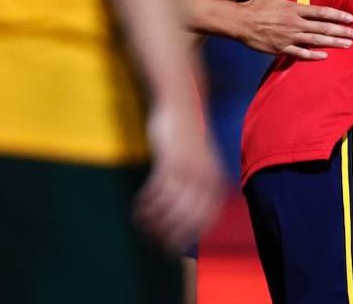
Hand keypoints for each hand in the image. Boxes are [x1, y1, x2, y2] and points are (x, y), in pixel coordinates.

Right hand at [134, 101, 224, 250]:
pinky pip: (156, 192)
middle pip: (186, 219)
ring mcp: (188, 170)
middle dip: (168, 235)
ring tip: (141, 225)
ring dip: (153, 221)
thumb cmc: (189, 138)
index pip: (204, 220)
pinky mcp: (170, 161)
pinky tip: (137, 209)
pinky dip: (145, 205)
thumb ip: (200, 186)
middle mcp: (205, 177)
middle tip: (153, 243)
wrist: (182, 104)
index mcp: (215, 180)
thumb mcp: (202, 163)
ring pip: (169, 208)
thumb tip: (189, 215)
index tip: (173, 249)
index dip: (187, 237)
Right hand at [238, 0, 352, 59]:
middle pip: (322, 28)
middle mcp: (294, 24)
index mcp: (294, 9)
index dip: (337, 15)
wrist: (240, 23)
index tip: (350, 19)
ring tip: (347, 45)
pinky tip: (325, 56)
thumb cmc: (257, 5)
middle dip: (341, 32)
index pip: (320, 12)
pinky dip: (312, 55)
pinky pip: (299, 53)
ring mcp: (288, 38)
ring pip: (315, 41)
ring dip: (333, 43)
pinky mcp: (280, 49)